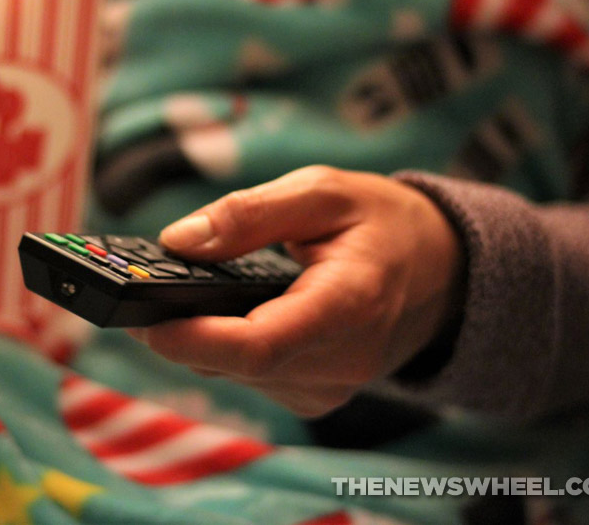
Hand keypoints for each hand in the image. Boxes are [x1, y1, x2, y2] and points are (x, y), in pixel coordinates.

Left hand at [130, 166, 462, 416]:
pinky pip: (250, 378)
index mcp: (348, 306)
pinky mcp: (316, 396)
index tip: (144, 318)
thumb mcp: (324, 192)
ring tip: (189, 290)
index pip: (259, 346)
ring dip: (201, 337)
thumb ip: (252, 213)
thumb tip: (179, 240)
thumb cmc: (385, 224)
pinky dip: (226, 347)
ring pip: (234, 375)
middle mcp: (340, 363)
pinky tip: (229, 313)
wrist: (444, 273)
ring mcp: (329, 388)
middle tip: (145, 287)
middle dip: (181, 329)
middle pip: (235, 364)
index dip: (192, 338)